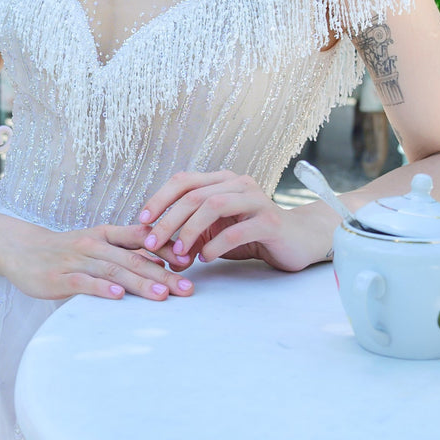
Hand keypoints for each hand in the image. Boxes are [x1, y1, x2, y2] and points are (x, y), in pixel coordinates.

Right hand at [6, 219, 194, 301]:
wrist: (22, 250)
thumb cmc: (67, 250)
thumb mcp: (98, 244)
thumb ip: (127, 251)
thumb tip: (163, 264)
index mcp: (107, 234)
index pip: (142, 239)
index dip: (167, 249)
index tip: (191, 262)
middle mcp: (95, 245)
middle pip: (135, 259)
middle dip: (164, 275)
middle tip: (188, 289)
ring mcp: (77, 260)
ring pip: (114, 271)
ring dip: (140, 283)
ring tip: (163, 295)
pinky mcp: (60, 277)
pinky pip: (84, 282)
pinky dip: (102, 289)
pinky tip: (118, 296)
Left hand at [138, 171, 331, 273]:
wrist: (298, 241)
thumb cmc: (252, 235)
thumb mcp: (216, 233)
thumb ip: (191, 235)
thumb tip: (157, 249)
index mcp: (223, 181)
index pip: (184, 181)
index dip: (160, 198)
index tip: (141, 220)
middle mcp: (239, 184)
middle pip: (194, 194)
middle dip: (169, 220)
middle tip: (153, 243)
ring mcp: (256, 200)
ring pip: (214, 205)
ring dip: (191, 230)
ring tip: (180, 253)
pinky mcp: (270, 221)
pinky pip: (237, 230)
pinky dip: (216, 245)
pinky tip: (206, 258)